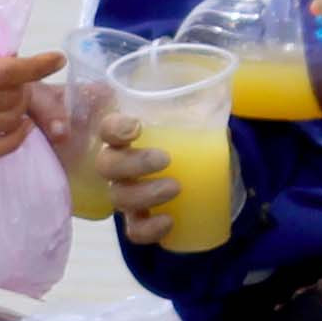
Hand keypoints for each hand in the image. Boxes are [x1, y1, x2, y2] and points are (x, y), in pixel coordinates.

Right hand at [0, 48, 64, 159]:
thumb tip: (10, 48)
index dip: (31, 68)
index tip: (56, 58)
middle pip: (6, 99)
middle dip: (24, 84)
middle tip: (20, 72)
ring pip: (4, 124)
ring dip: (20, 106)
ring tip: (18, 90)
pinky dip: (13, 141)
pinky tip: (24, 125)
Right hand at [51, 96, 197, 245]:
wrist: (206, 172)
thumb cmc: (191, 136)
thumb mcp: (194, 115)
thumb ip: (197, 103)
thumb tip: (215, 91)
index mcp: (125, 135)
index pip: (106, 128)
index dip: (113, 128)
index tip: (136, 127)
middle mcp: (118, 164)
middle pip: (106, 165)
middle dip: (133, 163)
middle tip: (165, 159)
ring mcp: (126, 192)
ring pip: (118, 197)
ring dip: (144, 194)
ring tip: (176, 187)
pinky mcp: (139, 219)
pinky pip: (134, 229)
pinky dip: (148, 228)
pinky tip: (169, 222)